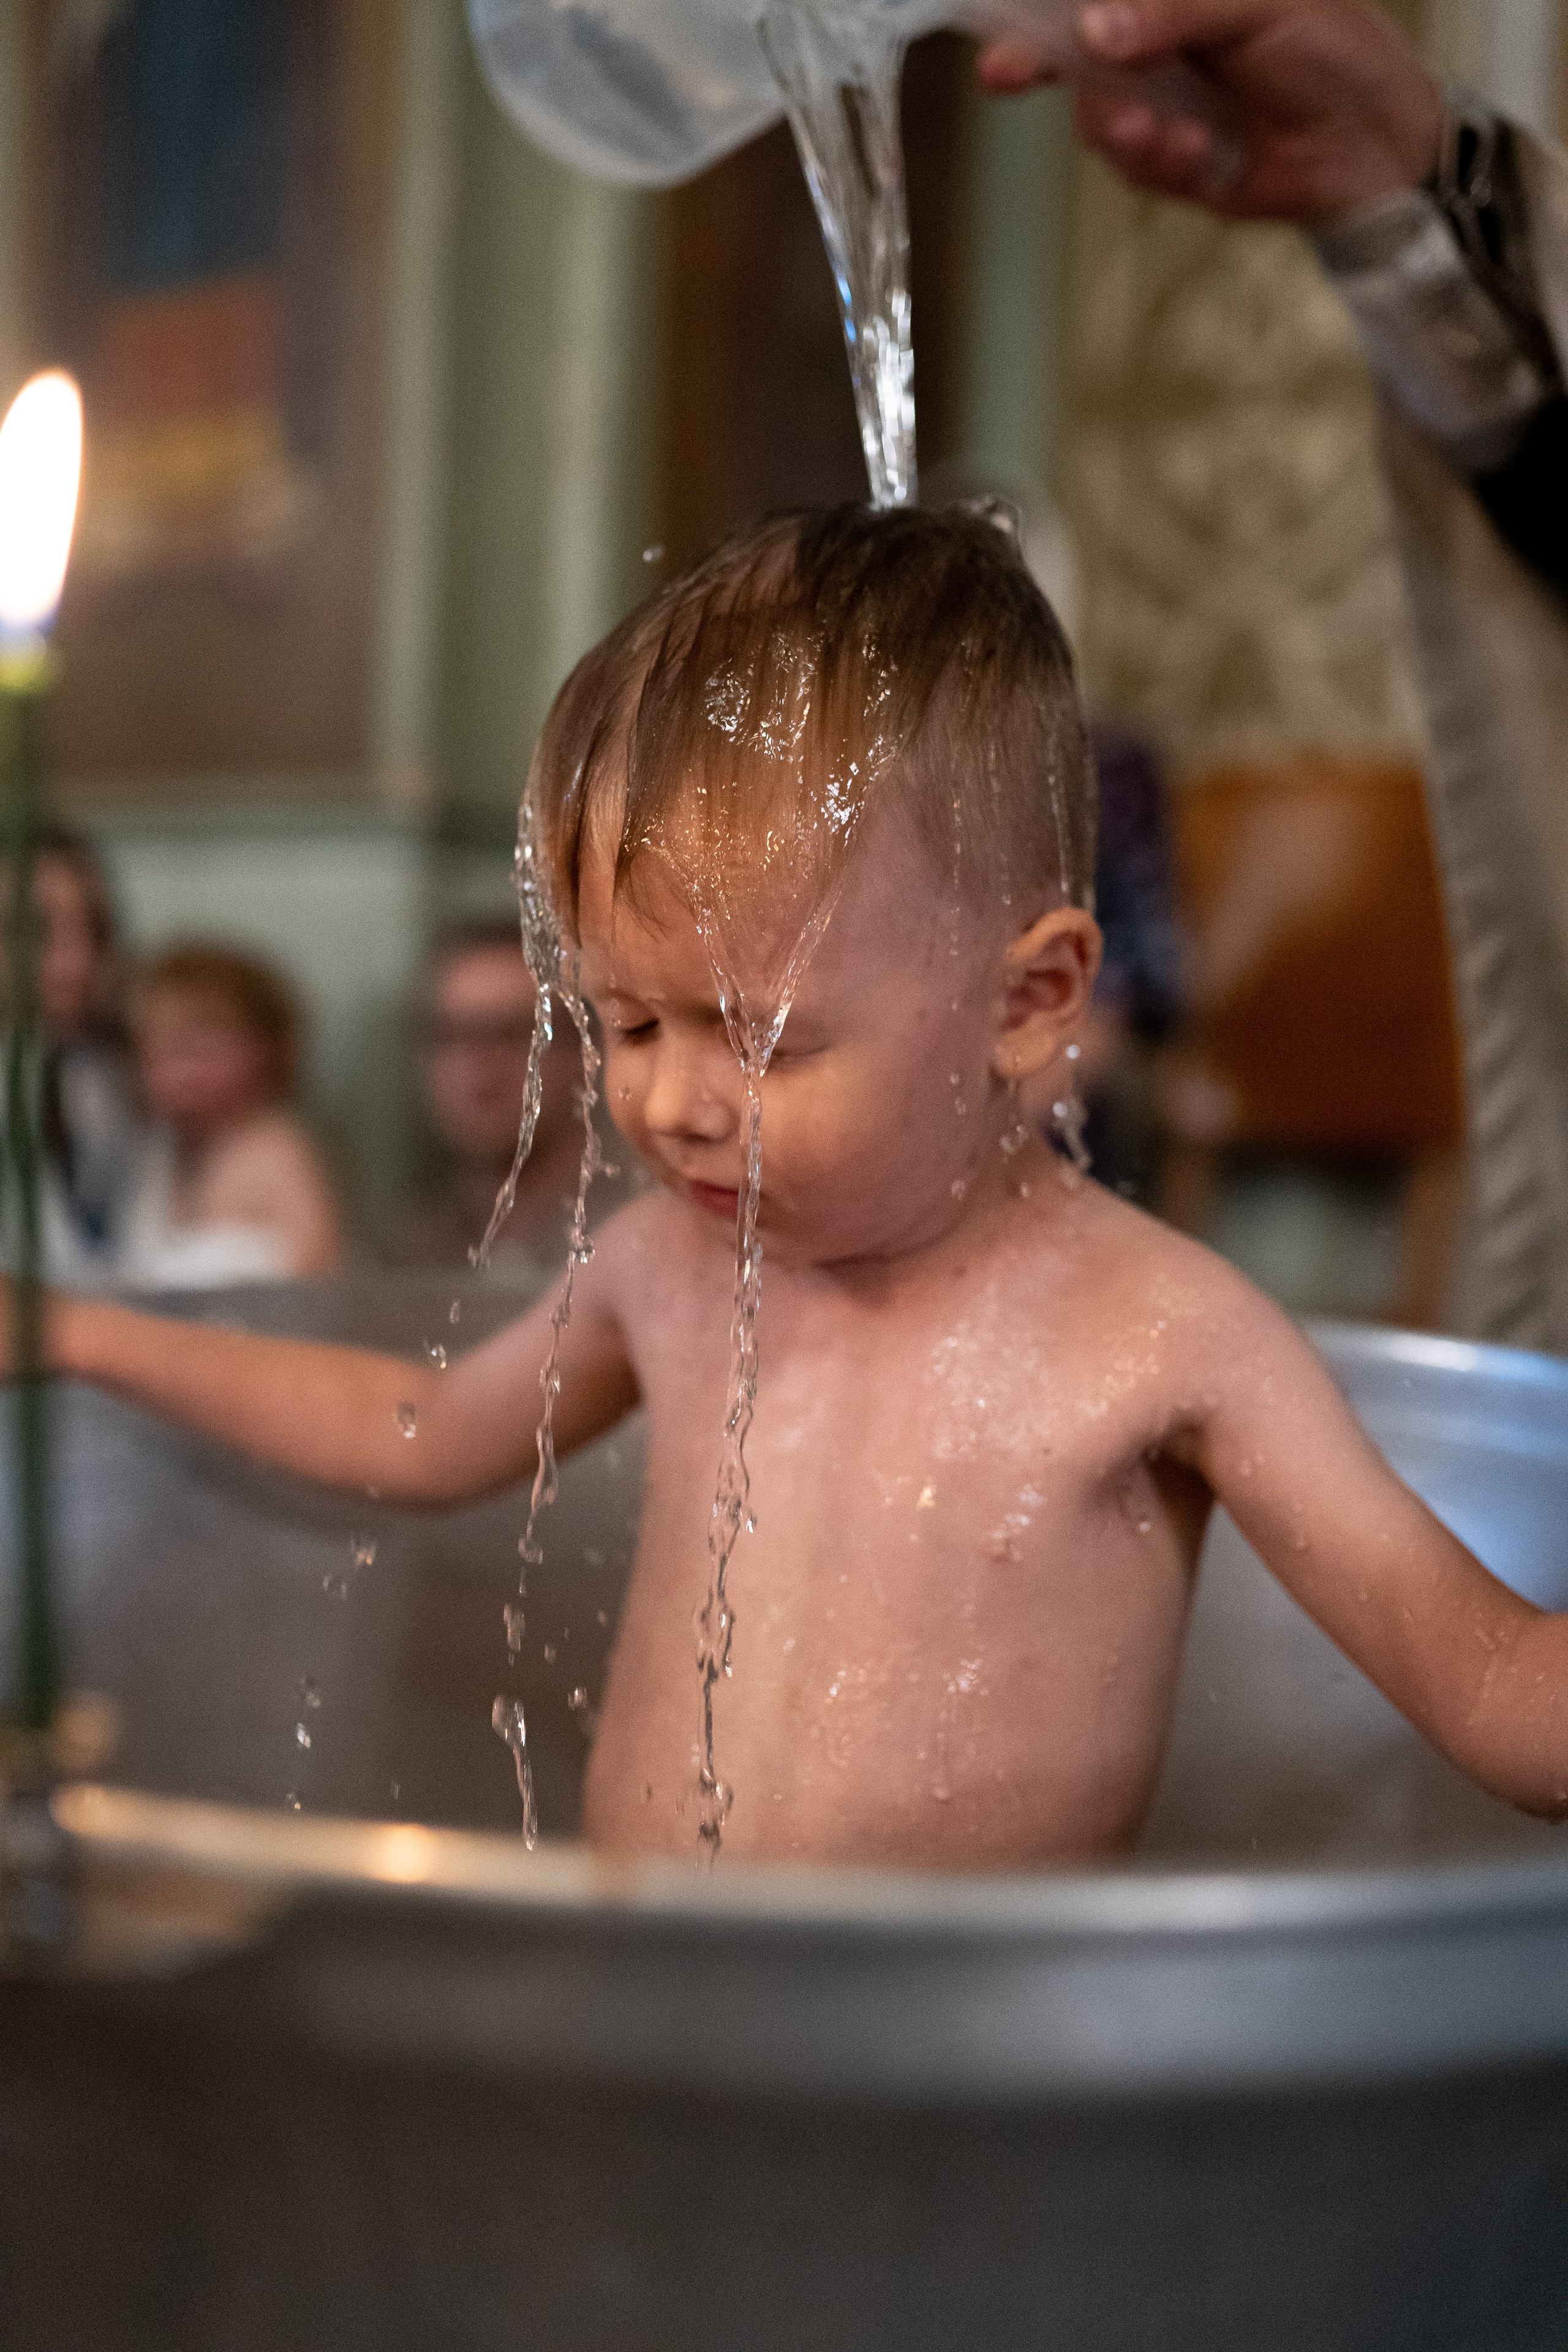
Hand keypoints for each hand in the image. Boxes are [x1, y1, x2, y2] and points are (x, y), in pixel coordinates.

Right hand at [977, 1, 1443, 225]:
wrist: (1374, 141)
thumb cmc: (1331, 47)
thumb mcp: (1256, 6)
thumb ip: (1173, 13)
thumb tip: (1097, 31)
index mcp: (1167, 0)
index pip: (1085, 2)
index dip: (1033, 14)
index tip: (991, 29)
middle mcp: (1152, 44)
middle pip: (1070, 54)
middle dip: (1044, 66)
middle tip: (1008, 73)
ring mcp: (1157, 103)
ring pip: (1095, 118)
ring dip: (1120, 129)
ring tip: (1168, 134)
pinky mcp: (1169, 163)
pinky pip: (1133, 166)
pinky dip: (1158, 162)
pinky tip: (1197, 155)